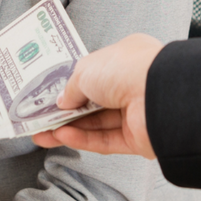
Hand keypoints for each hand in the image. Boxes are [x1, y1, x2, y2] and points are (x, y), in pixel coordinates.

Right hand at [31, 33, 164, 158]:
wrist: (159, 93)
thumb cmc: (129, 69)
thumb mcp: (86, 69)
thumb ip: (71, 87)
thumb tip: (63, 101)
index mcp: (126, 60)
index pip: (95, 75)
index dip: (72, 87)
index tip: (50, 98)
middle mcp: (133, 85)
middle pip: (93, 103)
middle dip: (66, 113)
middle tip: (42, 120)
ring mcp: (136, 113)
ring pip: (97, 125)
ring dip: (70, 129)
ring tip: (44, 133)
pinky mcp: (138, 138)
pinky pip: (105, 141)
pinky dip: (83, 140)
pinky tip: (63, 137)